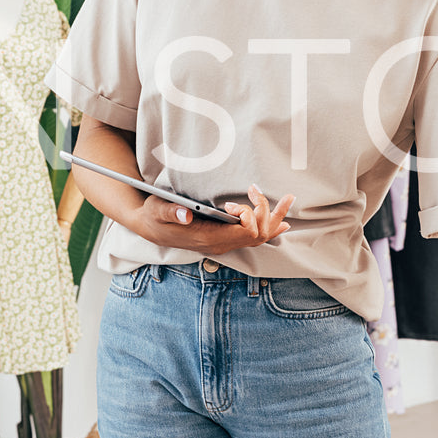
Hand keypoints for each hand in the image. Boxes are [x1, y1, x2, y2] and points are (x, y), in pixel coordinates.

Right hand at [134, 183, 293, 253]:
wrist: (149, 228)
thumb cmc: (153, 217)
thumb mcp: (156, 210)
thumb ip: (171, 211)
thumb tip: (186, 213)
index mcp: (207, 238)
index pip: (242, 233)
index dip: (249, 216)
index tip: (236, 199)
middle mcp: (218, 245)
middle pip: (257, 236)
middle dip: (270, 214)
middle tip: (267, 192)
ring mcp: (222, 244)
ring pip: (258, 238)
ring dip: (275, 219)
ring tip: (289, 200)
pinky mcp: (223, 239)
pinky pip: (252, 239)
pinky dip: (270, 229)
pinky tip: (282, 224)